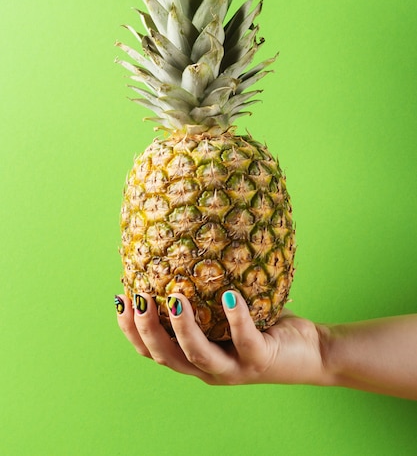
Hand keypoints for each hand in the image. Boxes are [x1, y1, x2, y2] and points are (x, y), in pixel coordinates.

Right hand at [114, 291, 328, 385]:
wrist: (311, 352)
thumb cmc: (265, 326)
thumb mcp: (226, 313)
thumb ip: (204, 296)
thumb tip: (180, 250)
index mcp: (195, 358)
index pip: (153, 351)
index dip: (131, 330)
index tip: (119, 298)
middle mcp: (209, 369)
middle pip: (165, 356)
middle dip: (146, 329)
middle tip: (136, 297)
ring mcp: (234, 369)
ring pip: (198, 354)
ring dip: (182, 327)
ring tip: (174, 297)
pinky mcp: (260, 361)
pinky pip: (244, 339)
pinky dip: (235, 318)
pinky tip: (229, 296)